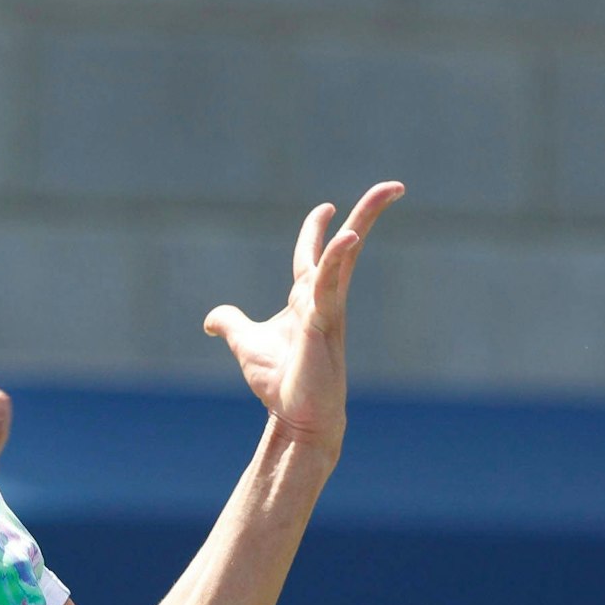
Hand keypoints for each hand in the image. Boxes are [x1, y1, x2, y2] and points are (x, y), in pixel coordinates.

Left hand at [203, 181, 403, 456]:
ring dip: (364, 222)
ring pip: (346, 257)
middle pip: (346, 246)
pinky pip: (332, 284)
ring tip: (388, 193)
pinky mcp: (325, 323)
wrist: (296, 418)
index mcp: (306, 299)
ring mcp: (328, 309)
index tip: (325, 208)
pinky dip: (338, 260)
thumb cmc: (280, 382)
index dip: (315, 230)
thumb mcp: (246, 344)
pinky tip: (347, 238)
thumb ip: (230, 324)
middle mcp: (322, 298)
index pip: (312, 255)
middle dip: (366, 213)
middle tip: (394, 187)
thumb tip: (210, 320)